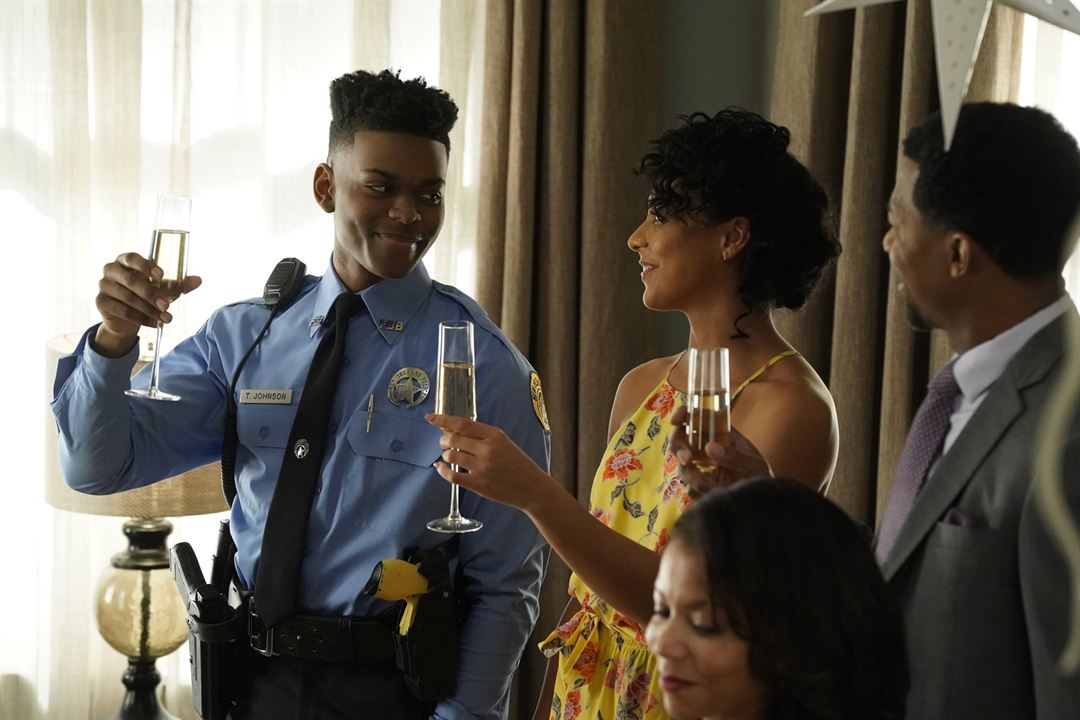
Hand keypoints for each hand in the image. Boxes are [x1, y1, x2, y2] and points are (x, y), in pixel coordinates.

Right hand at [93, 252, 202, 356]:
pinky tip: (154, 324)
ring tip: (166, 318)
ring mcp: (104, 286)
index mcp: (125, 260)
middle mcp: (111, 270)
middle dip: (151, 294)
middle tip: (167, 305)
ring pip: (128, 298)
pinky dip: (141, 319)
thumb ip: (179, 284)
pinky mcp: (101, 302)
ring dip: (149, 310)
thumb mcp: (163, 289)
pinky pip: (122, 311)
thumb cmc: (146, 295)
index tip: (162, 275)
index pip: (132, 258)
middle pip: (130, 280)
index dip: (146, 266)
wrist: (126, 318)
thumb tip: (198, 280)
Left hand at [426, 413, 551, 513]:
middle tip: (444, 442)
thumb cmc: (517, 463)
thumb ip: (481, 436)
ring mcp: (482, 468)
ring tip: (449, 455)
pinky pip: (452, 476)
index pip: (463, 424)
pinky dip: (442, 470)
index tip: (431, 418)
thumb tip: (453, 430)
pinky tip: (441, 468)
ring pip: (451, 456)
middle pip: (453, 439)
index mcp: (495, 435)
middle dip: (444, 439)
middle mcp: (487, 450)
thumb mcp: (504, 442)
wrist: (532, 487)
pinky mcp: (478, 485)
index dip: (443, 420)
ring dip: (445, 454)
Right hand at [669, 405, 771, 498]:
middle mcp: (706, 448)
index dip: (684, 414)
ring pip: (682, 467)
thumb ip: (735, 457)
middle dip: (678, 447)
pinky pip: (690, 490)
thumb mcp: (755, 465)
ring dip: (691, 476)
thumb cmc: (761, 479)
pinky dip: (699, 494)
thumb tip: (709, 447)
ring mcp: (701, 469)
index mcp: (721, 434)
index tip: (676, 420)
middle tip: (687, 459)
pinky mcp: (699, 488)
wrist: (764, 507)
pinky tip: (716, 497)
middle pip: (680, 440)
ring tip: (711, 488)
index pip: (698, 417)